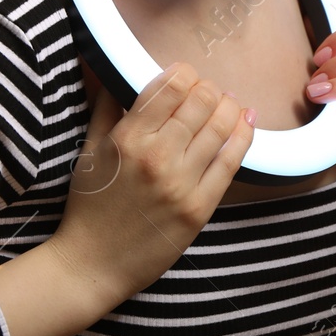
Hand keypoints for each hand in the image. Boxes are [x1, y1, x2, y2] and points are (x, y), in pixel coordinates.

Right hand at [49, 63, 255, 307]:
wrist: (93, 263)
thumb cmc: (89, 206)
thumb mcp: (88, 151)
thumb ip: (105, 107)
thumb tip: (118, 71)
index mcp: (127, 139)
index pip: (171, 86)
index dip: (184, 72)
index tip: (185, 75)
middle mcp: (157, 157)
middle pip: (201, 101)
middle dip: (209, 88)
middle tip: (208, 91)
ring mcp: (181, 184)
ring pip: (221, 127)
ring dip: (230, 107)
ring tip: (229, 103)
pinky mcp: (200, 208)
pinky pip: (232, 162)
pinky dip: (243, 136)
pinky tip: (246, 122)